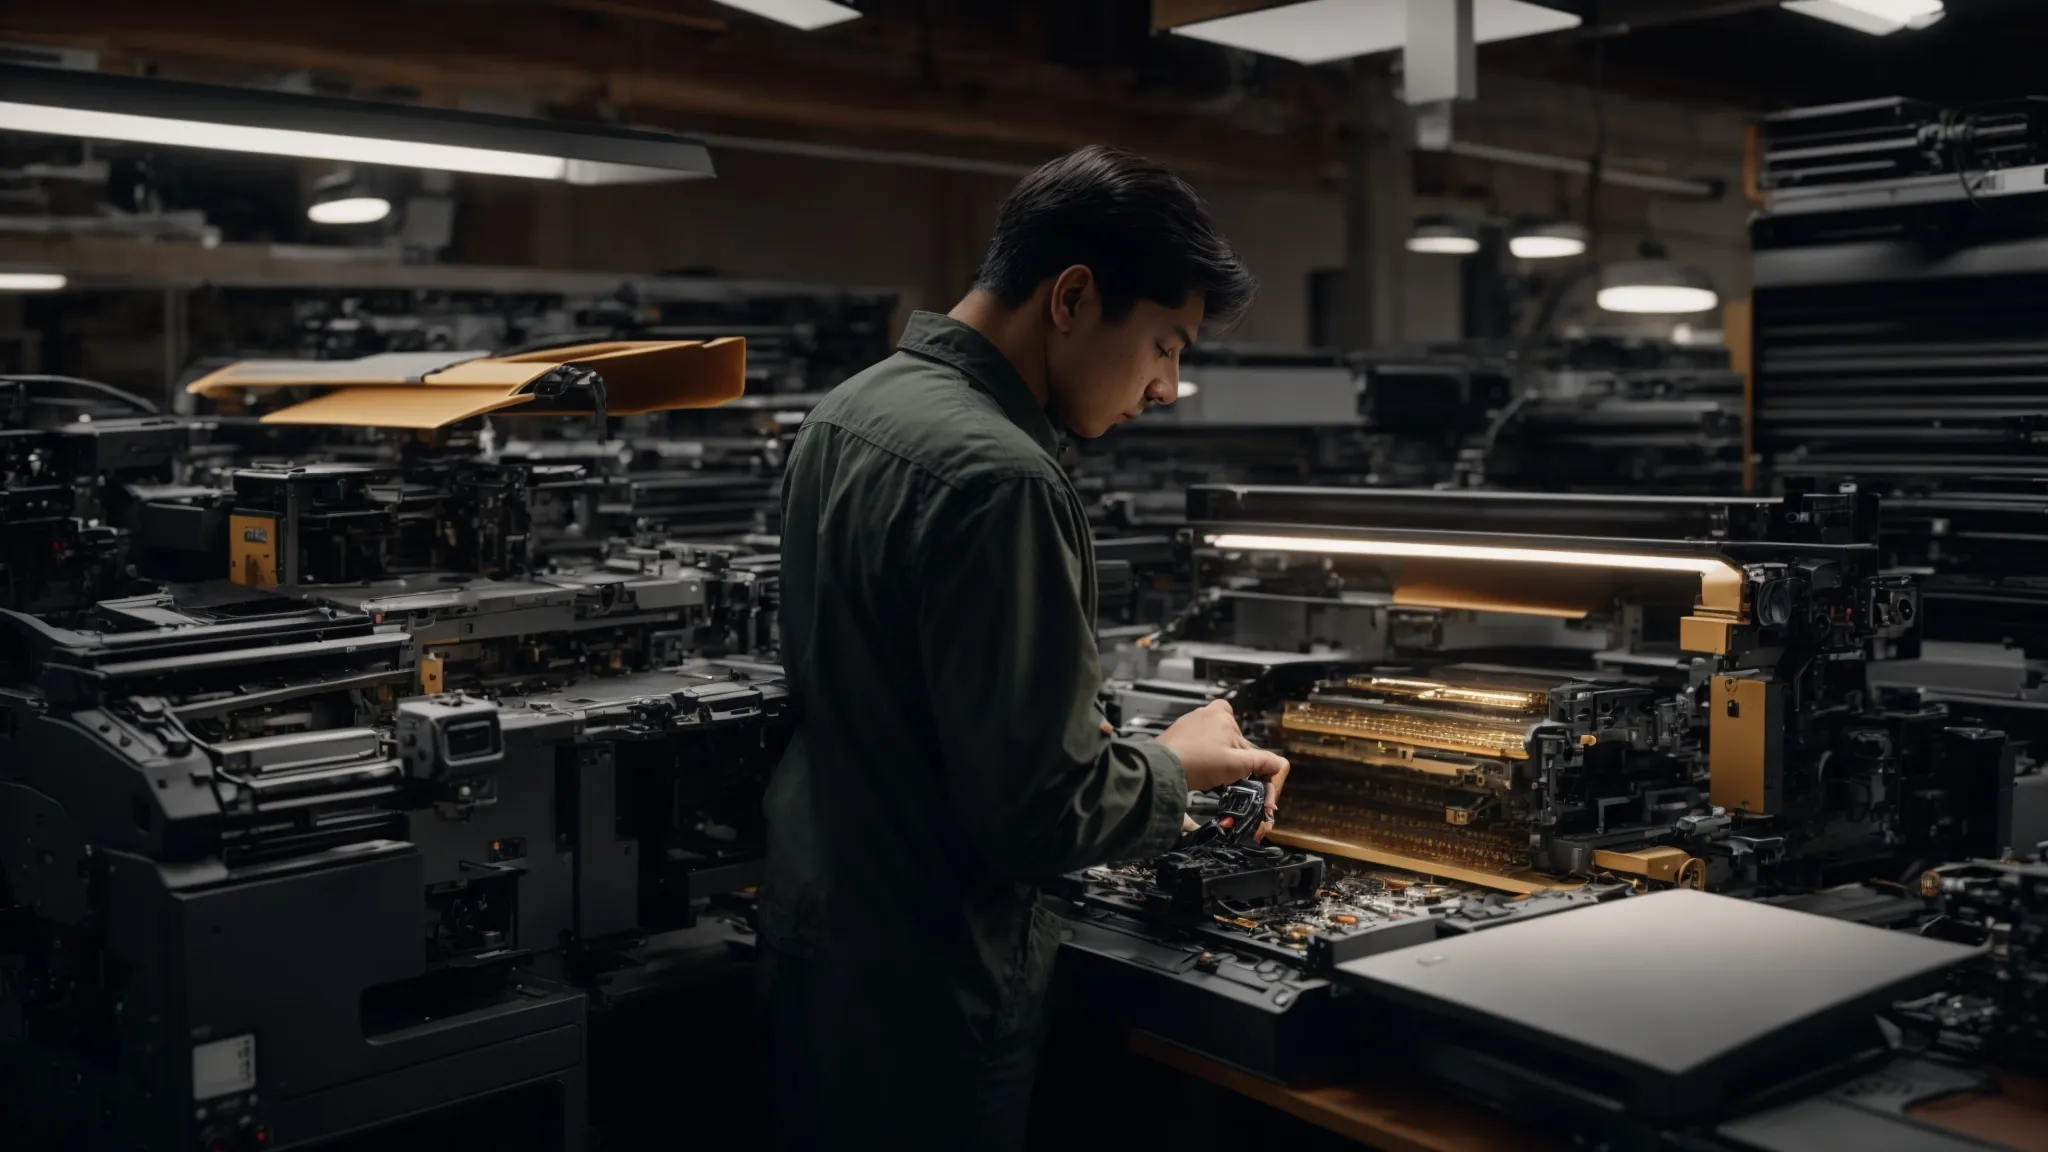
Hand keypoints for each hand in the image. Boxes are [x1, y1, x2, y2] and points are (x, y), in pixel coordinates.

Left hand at [1155, 699, 1289, 839]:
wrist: (1159, 770)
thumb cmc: (1196, 762)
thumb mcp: (1237, 764)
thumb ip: (1263, 763)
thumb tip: (1278, 765)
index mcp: (1223, 714)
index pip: (1252, 743)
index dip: (1257, 766)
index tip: (1256, 784)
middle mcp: (1207, 713)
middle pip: (1235, 746)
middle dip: (1235, 765)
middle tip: (1228, 780)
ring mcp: (1190, 724)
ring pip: (1217, 748)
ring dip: (1219, 764)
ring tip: (1211, 778)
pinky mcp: (1177, 736)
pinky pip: (1199, 748)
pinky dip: (1203, 761)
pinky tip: (1198, 773)